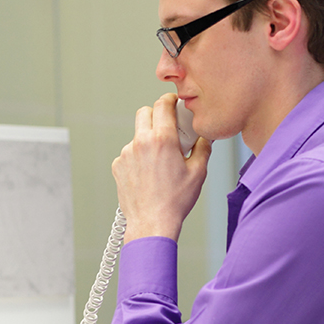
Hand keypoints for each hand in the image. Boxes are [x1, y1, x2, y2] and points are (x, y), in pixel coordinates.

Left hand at [113, 93, 211, 242]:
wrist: (152, 223)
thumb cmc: (175, 201)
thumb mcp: (198, 172)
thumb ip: (203, 147)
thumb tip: (206, 136)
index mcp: (162, 139)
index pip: (163, 104)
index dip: (170, 100)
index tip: (174, 103)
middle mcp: (141, 142)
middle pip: (145, 113)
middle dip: (156, 115)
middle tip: (168, 128)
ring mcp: (126, 154)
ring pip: (137, 135)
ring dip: (148, 140)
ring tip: (160, 161)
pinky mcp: (118, 166)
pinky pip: (129, 153)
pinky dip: (138, 157)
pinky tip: (149, 173)